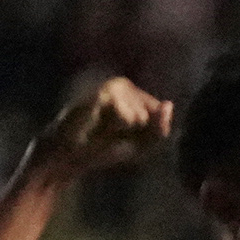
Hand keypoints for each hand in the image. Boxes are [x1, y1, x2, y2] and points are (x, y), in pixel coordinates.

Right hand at [29, 77, 173, 182]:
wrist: (70, 155)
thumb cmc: (105, 149)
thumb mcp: (142, 145)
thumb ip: (161, 128)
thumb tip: (169, 105)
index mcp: (135, 94)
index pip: (163, 115)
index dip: (148, 135)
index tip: (125, 137)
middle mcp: (124, 84)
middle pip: (154, 117)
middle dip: (136, 135)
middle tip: (110, 135)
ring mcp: (112, 86)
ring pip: (142, 118)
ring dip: (123, 132)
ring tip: (103, 130)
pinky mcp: (102, 91)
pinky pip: (128, 118)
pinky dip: (115, 129)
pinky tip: (97, 126)